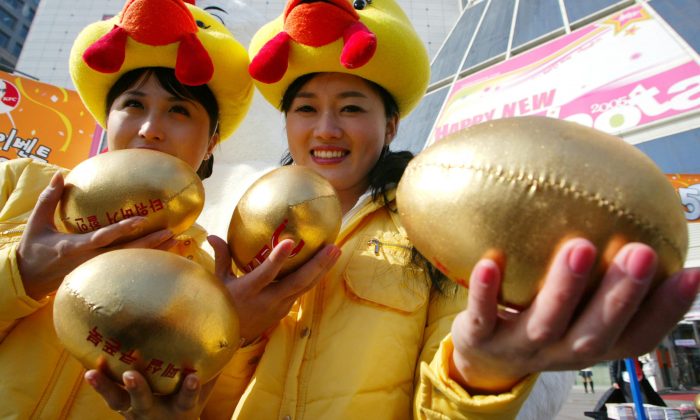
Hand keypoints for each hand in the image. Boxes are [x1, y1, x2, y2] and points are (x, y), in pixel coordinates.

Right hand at [17, 172, 176, 298]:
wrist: (28, 281)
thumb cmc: (33, 250)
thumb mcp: (36, 223)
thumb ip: (49, 199)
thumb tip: (60, 175)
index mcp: (74, 247)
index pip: (103, 237)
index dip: (123, 229)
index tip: (142, 219)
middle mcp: (90, 261)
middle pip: (126, 253)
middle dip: (150, 243)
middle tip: (171, 232)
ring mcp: (96, 271)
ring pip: (130, 263)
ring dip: (154, 253)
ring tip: (176, 241)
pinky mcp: (100, 277)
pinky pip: (127, 269)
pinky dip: (146, 262)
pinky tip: (164, 254)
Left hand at [84, 369, 213, 419]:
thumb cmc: (188, 404)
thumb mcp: (205, 391)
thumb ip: (216, 367)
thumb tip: (238, 336)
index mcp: (180, 408)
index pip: (186, 399)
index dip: (189, 389)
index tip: (192, 377)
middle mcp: (155, 412)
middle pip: (144, 403)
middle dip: (137, 390)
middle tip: (131, 375)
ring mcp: (134, 411)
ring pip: (117, 401)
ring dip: (105, 388)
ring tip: (91, 373)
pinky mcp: (120, 405)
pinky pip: (107, 393)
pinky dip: (98, 381)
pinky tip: (88, 363)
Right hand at [208, 235, 340, 342]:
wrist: (228, 339)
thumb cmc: (220, 305)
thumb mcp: (218, 283)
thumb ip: (222, 258)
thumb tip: (212, 236)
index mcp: (248, 292)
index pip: (265, 275)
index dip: (278, 259)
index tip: (290, 241)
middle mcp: (267, 301)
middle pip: (297, 283)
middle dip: (317, 265)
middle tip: (332, 247)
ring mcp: (279, 308)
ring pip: (305, 288)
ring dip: (322, 270)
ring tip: (336, 251)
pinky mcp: (285, 310)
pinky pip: (303, 291)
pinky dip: (315, 277)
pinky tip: (326, 263)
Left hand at [449, 238, 699, 393]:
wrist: (482, 352)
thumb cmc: (539, 316)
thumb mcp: (575, 305)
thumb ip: (600, 272)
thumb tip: (630, 208)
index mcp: (591, 344)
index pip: (638, 336)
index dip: (667, 310)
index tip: (691, 272)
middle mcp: (561, 351)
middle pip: (597, 332)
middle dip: (621, 295)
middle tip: (641, 252)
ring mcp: (520, 347)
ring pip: (546, 323)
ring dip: (565, 288)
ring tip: (580, 247)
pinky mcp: (481, 339)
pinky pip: (482, 317)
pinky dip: (486, 292)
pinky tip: (490, 261)